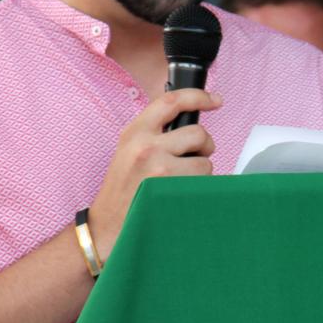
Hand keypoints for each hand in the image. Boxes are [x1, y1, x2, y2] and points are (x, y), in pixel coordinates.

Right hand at [88, 88, 219, 261]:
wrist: (107, 226)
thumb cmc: (122, 191)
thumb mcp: (129, 151)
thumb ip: (153, 133)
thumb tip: (188, 123)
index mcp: (135, 131)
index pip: (172, 101)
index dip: (199, 96)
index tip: (215, 100)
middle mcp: (145, 145)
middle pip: (197, 133)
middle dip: (205, 146)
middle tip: (197, 157)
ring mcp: (158, 167)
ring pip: (204, 161)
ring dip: (201, 172)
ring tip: (182, 182)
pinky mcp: (169, 188)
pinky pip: (201, 182)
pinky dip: (198, 188)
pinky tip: (181, 195)